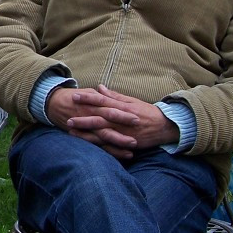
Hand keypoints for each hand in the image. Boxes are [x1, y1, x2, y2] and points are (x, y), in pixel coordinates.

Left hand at [46, 85, 178, 158]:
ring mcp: (124, 132)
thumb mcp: (131, 101)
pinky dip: (98, 145)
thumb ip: (114, 96)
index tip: (74, 95)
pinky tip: (87, 145)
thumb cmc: (147, 112)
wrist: (165, 127)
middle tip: (67, 116)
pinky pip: (110, 145)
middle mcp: (121, 119)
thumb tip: (99, 87)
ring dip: (86, 132)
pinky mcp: (127, 143)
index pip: (102, 101)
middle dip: (82, 117)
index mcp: (122, 107)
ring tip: (71, 131)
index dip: (88, 98)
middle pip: (99, 117)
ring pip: (102, 132)